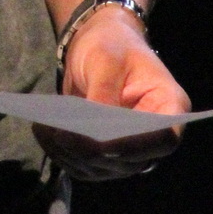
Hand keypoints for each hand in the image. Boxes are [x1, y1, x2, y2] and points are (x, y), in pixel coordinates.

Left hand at [35, 5, 189, 181]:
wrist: (100, 45)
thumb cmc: (113, 44)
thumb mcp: (107, 60)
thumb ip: (103, 94)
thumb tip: (93, 133)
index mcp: (169, 106)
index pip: (164, 139)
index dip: (135, 146)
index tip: (103, 142)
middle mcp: (153, 135)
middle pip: (128, 160)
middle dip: (91, 151)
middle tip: (59, 133)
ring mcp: (129, 149)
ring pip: (102, 168)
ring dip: (70, 154)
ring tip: (43, 129)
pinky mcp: (105, 154)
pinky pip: (84, 165)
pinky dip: (62, 154)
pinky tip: (43, 133)